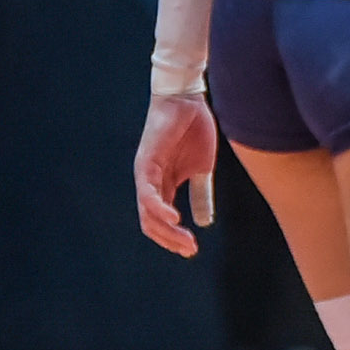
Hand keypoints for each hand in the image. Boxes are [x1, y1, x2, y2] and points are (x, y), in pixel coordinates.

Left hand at [134, 93, 217, 256]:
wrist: (188, 99)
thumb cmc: (195, 129)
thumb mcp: (203, 168)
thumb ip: (201, 193)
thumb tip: (204, 223)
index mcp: (163, 186)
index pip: (161, 221)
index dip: (173, 237)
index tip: (191, 250)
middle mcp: (150, 185)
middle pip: (152, 223)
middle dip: (170, 240)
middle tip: (190, 250)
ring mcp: (145, 176)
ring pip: (148, 214)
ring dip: (166, 231)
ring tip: (185, 241)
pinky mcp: (146, 164)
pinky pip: (148, 193)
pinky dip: (159, 208)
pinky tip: (174, 217)